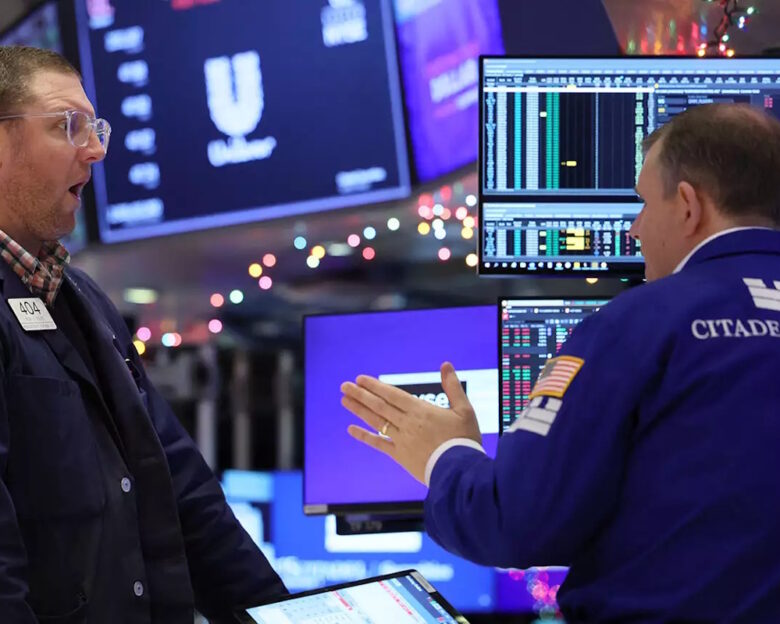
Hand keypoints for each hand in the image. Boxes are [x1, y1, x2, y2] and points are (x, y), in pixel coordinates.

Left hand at [340, 362, 480, 483]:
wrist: (460, 471)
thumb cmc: (464, 439)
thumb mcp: (464, 410)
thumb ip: (453, 387)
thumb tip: (446, 365)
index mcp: (421, 410)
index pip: (392, 394)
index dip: (375, 386)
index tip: (360, 379)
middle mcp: (407, 423)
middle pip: (380, 405)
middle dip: (361, 394)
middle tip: (344, 386)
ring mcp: (401, 439)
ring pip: (376, 421)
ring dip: (359, 410)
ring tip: (344, 400)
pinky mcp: (400, 455)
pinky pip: (379, 444)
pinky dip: (365, 436)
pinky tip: (351, 429)